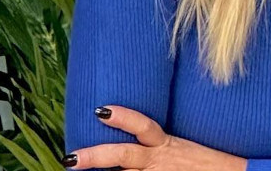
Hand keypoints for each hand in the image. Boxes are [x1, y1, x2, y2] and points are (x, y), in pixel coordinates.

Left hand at [61, 105, 245, 170]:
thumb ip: (151, 139)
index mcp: (164, 143)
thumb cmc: (201, 159)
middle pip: (124, 156)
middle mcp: (159, 160)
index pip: (143, 126)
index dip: (123, 117)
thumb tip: (112, 119)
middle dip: (94, 156)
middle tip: (70, 158)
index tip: (100, 110)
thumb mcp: (176, 144)